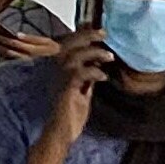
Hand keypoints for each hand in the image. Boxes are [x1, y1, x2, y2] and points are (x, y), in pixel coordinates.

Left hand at [0, 14, 67, 60]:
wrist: (65, 66)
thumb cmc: (56, 52)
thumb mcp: (48, 41)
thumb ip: (33, 38)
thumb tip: (18, 35)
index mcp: (34, 51)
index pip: (15, 44)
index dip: (4, 39)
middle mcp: (29, 59)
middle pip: (10, 52)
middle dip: (1, 45)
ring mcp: (27, 66)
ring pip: (10, 59)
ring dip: (2, 51)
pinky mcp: (27, 71)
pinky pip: (14, 64)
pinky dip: (7, 58)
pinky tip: (5, 53)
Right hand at [41, 29, 112, 147]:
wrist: (60, 133)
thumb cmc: (70, 113)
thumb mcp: (81, 90)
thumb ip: (86, 77)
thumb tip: (97, 64)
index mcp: (59, 71)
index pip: (67, 46)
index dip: (80, 36)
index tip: (97, 31)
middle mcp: (55, 72)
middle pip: (68, 45)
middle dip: (86, 36)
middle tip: (104, 34)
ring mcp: (58, 80)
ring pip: (74, 56)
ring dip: (93, 53)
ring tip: (109, 56)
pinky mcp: (65, 90)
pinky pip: (78, 74)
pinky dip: (93, 72)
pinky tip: (103, 76)